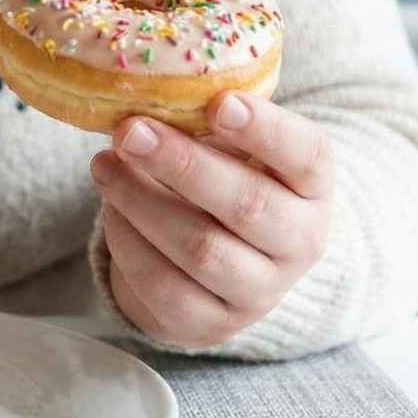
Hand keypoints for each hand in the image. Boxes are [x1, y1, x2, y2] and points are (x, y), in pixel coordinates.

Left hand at [91, 92, 332, 348]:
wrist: (223, 263)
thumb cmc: (226, 180)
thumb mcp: (233, 146)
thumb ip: (206, 120)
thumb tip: (147, 94)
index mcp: (313, 185)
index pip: (306, 156)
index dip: (266, 130)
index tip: (220, 103)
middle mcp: (301, 243)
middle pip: (247, 205)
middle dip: (182, 165)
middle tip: (130, 132)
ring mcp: (261, 291)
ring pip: (201, 249)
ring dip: (142, 203)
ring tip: (104, 165)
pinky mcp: (213, 324)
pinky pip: (164, 287)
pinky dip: (129, 243)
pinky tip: (111, 209)